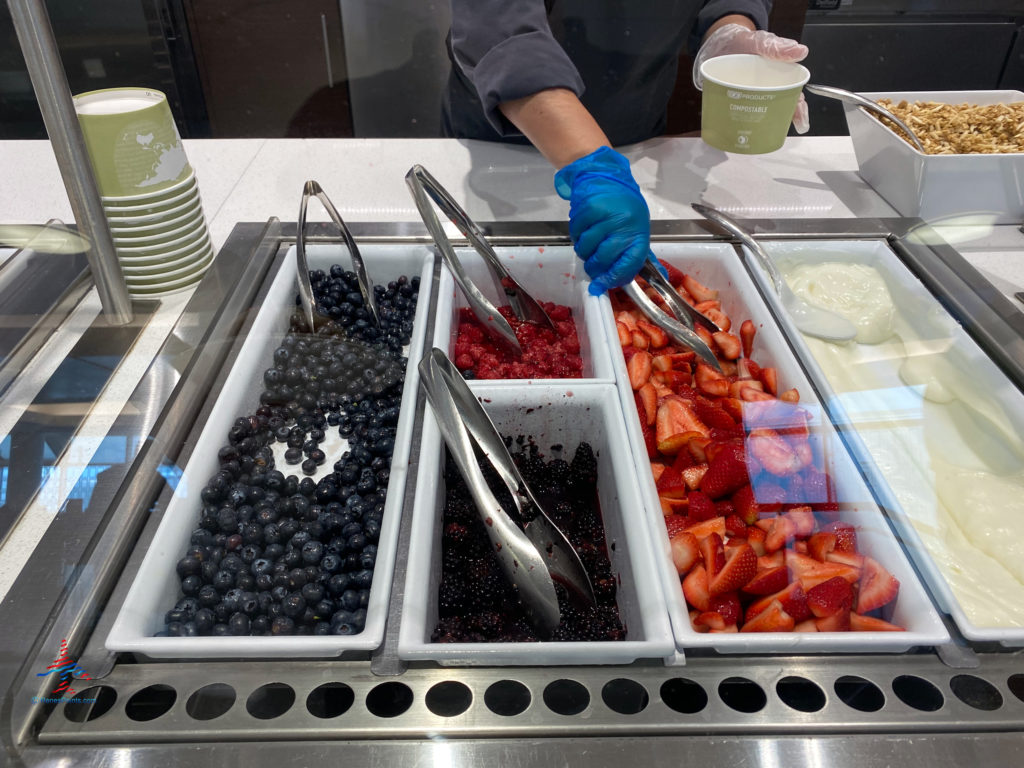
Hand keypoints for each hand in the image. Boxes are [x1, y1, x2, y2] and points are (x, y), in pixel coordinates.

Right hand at [554, 146, 650, 295]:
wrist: (607, 177)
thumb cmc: (624, 207)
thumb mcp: (637, 229)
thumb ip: (639, 254)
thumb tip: (651, 279)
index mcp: (639, 232)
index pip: (629, 263)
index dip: (613, 278)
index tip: (601, 285)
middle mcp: (625, 224)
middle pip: (603, 258)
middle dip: (593, 268)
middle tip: (590, 267)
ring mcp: (606, 216)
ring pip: (586, 248)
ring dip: (583, 251)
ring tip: (588, 243)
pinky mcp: (589, 208)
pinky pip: (576, 233)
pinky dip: (576, 235)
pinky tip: (583, 229)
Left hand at [693, 23, 809, 133]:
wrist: (718, 43)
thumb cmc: (745, 42)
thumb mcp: (760, 42)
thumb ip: (777, 47)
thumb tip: (801, 52)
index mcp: (776, 77)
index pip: (793, 95)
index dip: (798, 109)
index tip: (800, 123)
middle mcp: (764, 90)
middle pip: (778, 108)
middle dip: (781, 121)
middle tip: (780, 131)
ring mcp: (748, 96)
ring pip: (758, 114)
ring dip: (759, 125)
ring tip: (757, 136)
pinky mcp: (731, 100)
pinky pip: (737, 114)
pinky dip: (737, 123)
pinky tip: (736, 132)